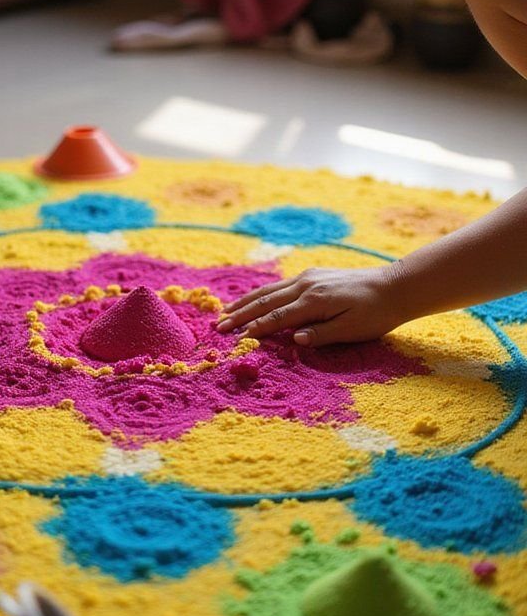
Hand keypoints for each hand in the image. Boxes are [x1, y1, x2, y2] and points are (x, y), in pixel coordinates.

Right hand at [216, 265, 404, 346]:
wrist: (396, 286)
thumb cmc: (376, 313)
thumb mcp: (351, 330)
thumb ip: (321, 334)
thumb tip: (293, 339)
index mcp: (314, 301)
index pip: (277, 318)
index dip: (255, 330)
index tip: (235, 341)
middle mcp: (306, 285)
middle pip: (265, 302)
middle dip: (240, 315)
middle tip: (218, 327)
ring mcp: (308, 277)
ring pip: (269, 290)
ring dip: (246, 302)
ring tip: (226, 313)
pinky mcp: (313, 274)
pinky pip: (279, 285)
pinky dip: (261, 294)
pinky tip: (253, 299)